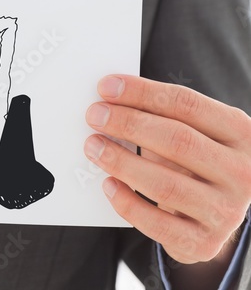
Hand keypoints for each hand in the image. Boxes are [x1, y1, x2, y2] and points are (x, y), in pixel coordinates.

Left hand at [83, 74, 250, 265]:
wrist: (217, 213)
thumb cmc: (196, 159)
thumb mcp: (193, 130)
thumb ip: (160, 114)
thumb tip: (110, 100)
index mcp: (240, 133)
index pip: (187, 104)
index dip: (143, 93)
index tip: (106, 87)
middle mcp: (241, 172)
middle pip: (178, 140)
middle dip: (129, 124)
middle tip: (95, 115)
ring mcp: (226, 212)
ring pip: (166, 185)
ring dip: (122, 162)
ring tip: (94, 146)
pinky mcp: (205, 244)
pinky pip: (158, 225)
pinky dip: (128, 203)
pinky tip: (108, 184)